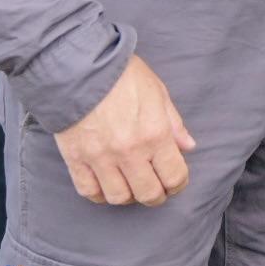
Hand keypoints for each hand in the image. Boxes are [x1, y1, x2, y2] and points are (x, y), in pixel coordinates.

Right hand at [53, 54, 196, 206]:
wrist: (79, 68)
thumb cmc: (122, 76)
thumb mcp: (158, 92)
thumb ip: (174, 123)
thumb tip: (188, 146)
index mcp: (155, 134)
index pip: (173, 176)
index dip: (178, 184)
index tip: (175, 182)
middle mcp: (129, 151)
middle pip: (148, 194)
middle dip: (157, 195)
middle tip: (156, 189)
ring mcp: (101, 158)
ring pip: (119, 197)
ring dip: (129, 196)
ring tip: (131, 186)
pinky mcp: (76, 159)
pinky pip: (89, 191)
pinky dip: (99, 194)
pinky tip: (106, 186)